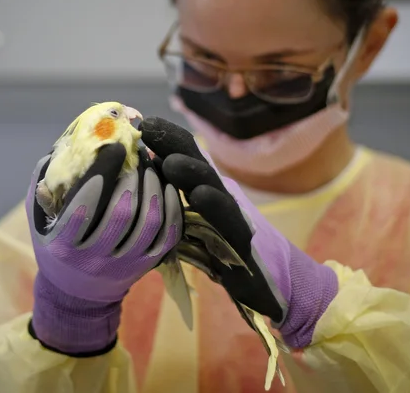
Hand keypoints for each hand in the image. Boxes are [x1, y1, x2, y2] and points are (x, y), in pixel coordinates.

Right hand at [25, 143, 182, 355]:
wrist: (76, 292)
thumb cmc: (55, 244)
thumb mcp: (38, 219)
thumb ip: (45, 187)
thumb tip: (65, 150)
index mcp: (63, 244)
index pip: (84, 204)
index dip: (102, 172)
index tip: (115, 146)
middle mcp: (93, 259)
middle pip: (121, 212)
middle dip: (133, 176)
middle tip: (138, 153)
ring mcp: (123, 265)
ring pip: (148, 223)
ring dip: (154, 188)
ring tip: (153, 166)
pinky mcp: (145, 267)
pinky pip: (167, 235)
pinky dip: (172, 208)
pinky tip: (167, 187)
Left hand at [140, 117, 337, 348]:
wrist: (267, 285)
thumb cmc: (221, 254)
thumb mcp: (188, 226)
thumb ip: (172, 199)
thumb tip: (148, 165)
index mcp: (204, 191)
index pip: (186, 157)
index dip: (167, 139)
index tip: (142, 123)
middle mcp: (220, 198)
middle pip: (198, 165)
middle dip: (174, 145)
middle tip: (149, 130)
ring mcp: (233, 219)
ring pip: (214, 189)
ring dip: (192, 172)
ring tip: (170, 163)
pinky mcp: (243, 244)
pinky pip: (230, 224)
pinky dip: (216, 208)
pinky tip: (201, 196)